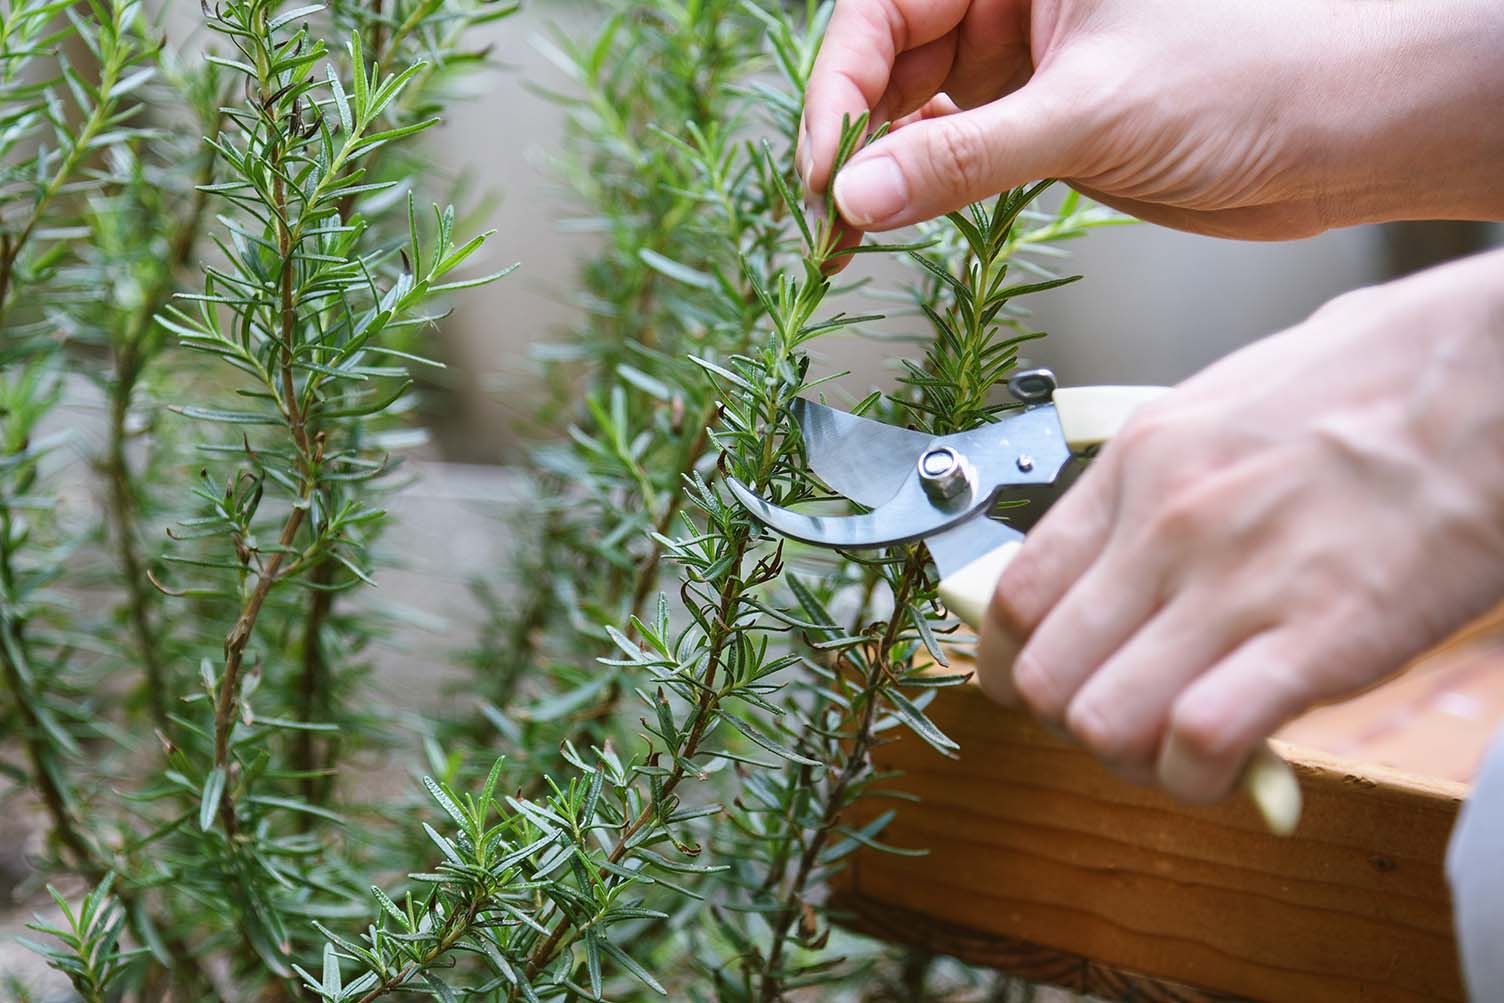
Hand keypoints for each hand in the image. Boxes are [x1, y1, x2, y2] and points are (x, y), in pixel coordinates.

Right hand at [799, 0, 1503, 240]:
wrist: (1343, 138)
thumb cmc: (1254, 76)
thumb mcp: (1088, 114)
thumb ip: (962, 159)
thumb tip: (859, 193)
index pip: (886, 8)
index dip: (841, 85)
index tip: (827, 165)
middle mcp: (1014, 2)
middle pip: (889, 57)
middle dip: (852, 133)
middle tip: (829, 211)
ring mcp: (1027, 62)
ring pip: (917, 107)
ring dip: (880, 168)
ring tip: (851, 230)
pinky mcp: (1045, 120)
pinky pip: (957, 148)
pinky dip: (925, 185)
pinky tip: (901, 215)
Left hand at [977, 249, 1503, 801]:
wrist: (1496, 372)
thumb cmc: (1372, 379)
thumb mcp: (1220, 403)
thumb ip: (1152, 483)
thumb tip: (1110, 550)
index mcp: (1137, 463)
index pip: (1015, 596)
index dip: (1009, 663)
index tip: (1031, 684)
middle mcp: (1166, 525)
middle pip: (1047, 677)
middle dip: (1068, 720)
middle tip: (1118, 717)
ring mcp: (1236, 583)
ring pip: (1104, 722)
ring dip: (1132, 757)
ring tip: (1175, 745)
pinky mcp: (1320, 638)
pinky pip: (1201, 741)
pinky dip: (1200, 775)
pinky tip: (1228, 763)